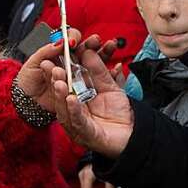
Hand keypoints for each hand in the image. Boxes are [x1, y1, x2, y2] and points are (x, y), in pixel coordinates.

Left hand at [16, 31, 114, 112]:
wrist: (29, 104)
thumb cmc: (28, 83)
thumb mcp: (33, 64)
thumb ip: (46, 52)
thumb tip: (60, 42)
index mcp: (58, 54)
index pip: (71, 42)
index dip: (74, 39)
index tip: (75, 41)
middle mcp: (70, 63)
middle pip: (86, 50)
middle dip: (93, 43)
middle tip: (96, 40)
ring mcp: (78, 75)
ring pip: (96, 62)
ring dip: (105, 52)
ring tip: (110, 46)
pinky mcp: (85, 89)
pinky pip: (100, 79)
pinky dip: (111, 72)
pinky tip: (116, 66)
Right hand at [48, 44, 133, 158]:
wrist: (135, 134)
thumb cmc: (120, 113)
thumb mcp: (110, 86)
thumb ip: (99, 70)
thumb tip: (88, 52)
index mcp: (77, 99)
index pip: (65, 83)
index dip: (58, 70)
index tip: (52, 58)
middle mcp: (73, 112)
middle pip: (61, 96)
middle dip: (55, 81)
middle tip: (52, 67)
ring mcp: (78, 125)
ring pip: (64, 110)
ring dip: (60, 95)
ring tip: (59, 82)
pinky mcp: (86, 136)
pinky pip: (78, 122)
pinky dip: (74, 110)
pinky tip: (71, 99)